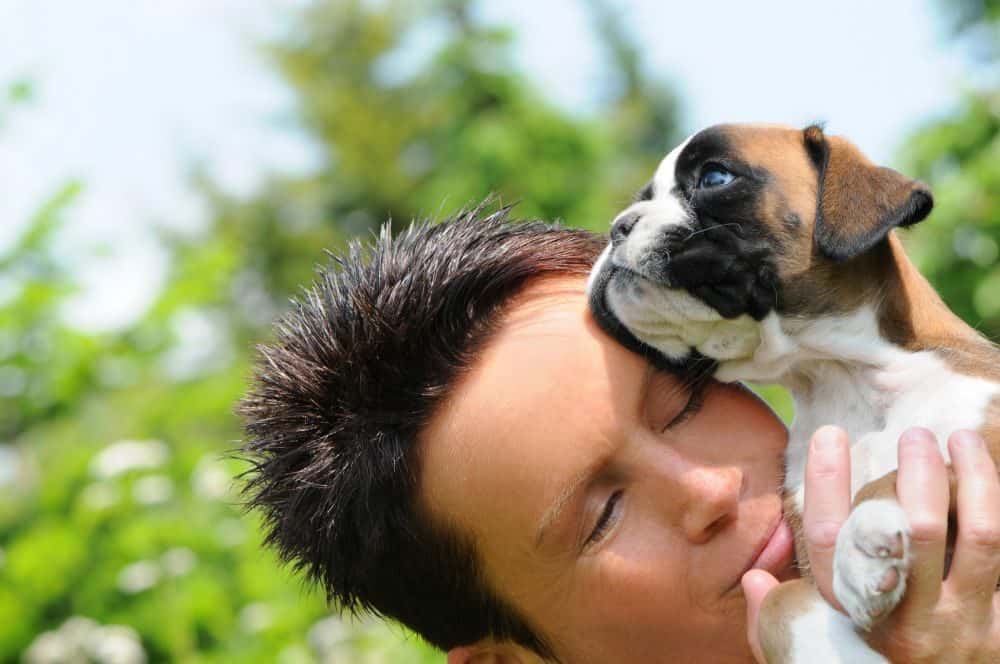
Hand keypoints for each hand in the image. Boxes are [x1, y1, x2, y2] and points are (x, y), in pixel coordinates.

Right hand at [742, 426, 999, 662]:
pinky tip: (992, 483)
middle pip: (911, 531)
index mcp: (847, 622)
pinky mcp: (998, 633)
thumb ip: (774, 623)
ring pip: (979, 538)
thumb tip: (754, 579)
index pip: (830, 540)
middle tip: (913, 435)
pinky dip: (999, 513)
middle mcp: (905, 622)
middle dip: (916, 471)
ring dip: (974, 480)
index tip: (830, 434)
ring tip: (961, 441)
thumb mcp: (804, 661)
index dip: (827, 481)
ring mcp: (960, 627)